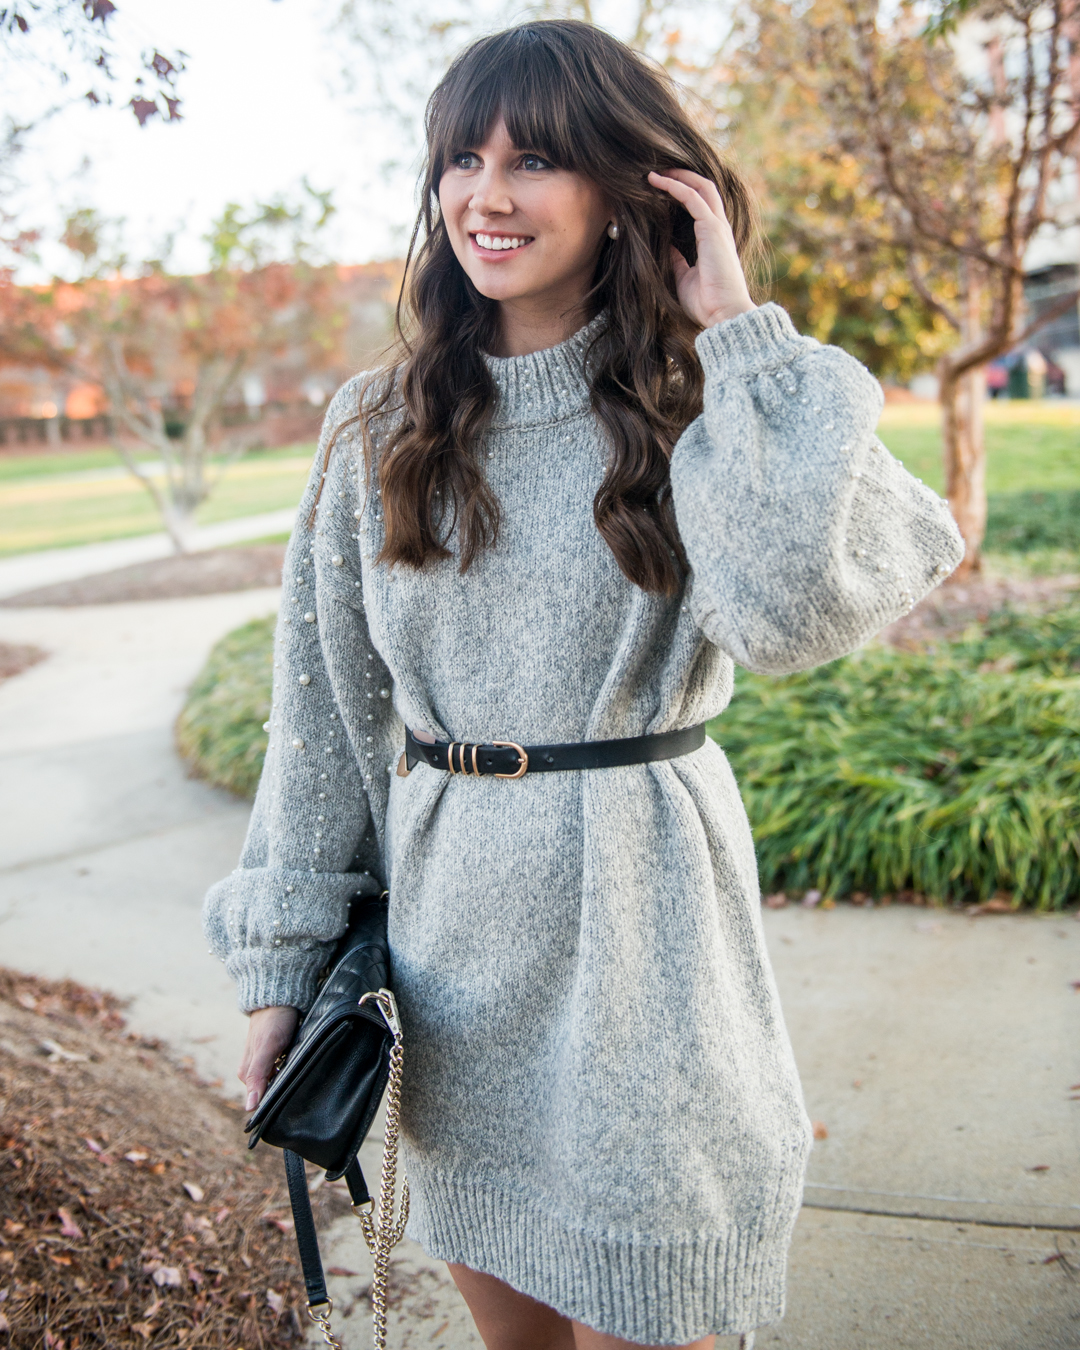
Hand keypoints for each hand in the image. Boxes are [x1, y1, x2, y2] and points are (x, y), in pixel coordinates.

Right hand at [239, 1005, 299, 1111]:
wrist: (281, 998)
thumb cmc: (273, 1022)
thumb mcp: (267, 1048)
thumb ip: (258, 1075)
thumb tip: (250, 1107)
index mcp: (246, 1073)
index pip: (259, 1100)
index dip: (274, 1103)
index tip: (289, 1105)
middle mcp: (253, 1069)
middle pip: (268, 1090)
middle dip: (282, 1091)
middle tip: (299, 1088)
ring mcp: (264, 1061)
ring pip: (276, 1080)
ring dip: (287, 1080)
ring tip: (301, 1075)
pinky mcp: (275, 1054)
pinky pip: (282, 1070)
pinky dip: (290, 1070)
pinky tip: (299, 1066)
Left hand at [647, 168, 755, 328]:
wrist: (724, 314)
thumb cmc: (706, 302)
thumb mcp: (684, 277)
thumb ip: (677, 260)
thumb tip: (665, 246)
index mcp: (713, 238)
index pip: (701, 204)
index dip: (682, 192)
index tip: (660, 188)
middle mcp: (718, 228)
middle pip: (703, 188)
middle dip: (681, 176)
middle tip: (657, 172)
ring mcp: (717, 227)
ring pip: (700, 187)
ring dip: (677, 176)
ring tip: (654, 172)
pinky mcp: (712, 230)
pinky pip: (693, 198)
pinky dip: (675, 186)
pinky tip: (658, 181)